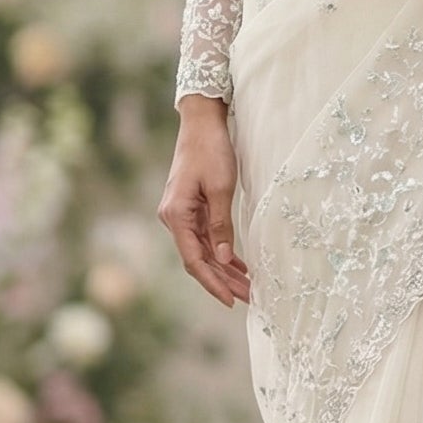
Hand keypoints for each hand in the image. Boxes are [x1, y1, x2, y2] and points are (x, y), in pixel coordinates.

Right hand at [159, 100, 249, 306]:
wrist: (202, 123)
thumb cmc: (211, 150)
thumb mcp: (220, 188)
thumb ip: (221, 225)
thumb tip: (222, 259)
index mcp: (176, 215)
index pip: (193, 260)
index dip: (212, 283)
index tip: (230, 300)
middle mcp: (174, 218)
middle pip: (198, 259)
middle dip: (223, 281)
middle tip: (249, 298)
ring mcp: (182, 214)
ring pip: (204, 251)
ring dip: (225, 269)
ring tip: (248, 287)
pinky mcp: (192, 208)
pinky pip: (206, 237)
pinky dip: (222, 251)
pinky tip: (239, 266)